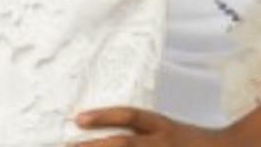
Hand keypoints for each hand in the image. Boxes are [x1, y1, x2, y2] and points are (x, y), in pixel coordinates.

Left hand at [72, 106, 228, 145]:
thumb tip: (104, 134)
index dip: (103, 117)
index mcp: (163, 127)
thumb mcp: (168, 131)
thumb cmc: (192, 143)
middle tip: (68, 146)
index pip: (130, 117)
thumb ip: (141, 132)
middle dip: (94, 146)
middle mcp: (164, 143)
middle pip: (125, 144)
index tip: (76, 118)